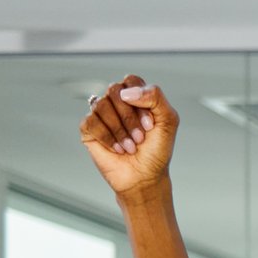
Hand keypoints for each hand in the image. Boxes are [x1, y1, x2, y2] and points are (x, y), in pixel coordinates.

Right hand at [79, 75, 175, 201]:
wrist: (144, 177)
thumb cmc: (156, 150)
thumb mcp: (168, 121)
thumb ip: (156, 97)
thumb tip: (127, 92)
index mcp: (136, 96)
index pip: (131, 80)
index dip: (140, 100)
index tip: (150, 124)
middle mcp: (116, 102)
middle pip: (114, 91)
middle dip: (129, 117)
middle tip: (140, 137)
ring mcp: (101, 114)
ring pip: (101, 105)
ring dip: (120, 130)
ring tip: (130, 147)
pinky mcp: (88, 128)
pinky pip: (90, 122)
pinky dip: (107, 137)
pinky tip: (117, 149)